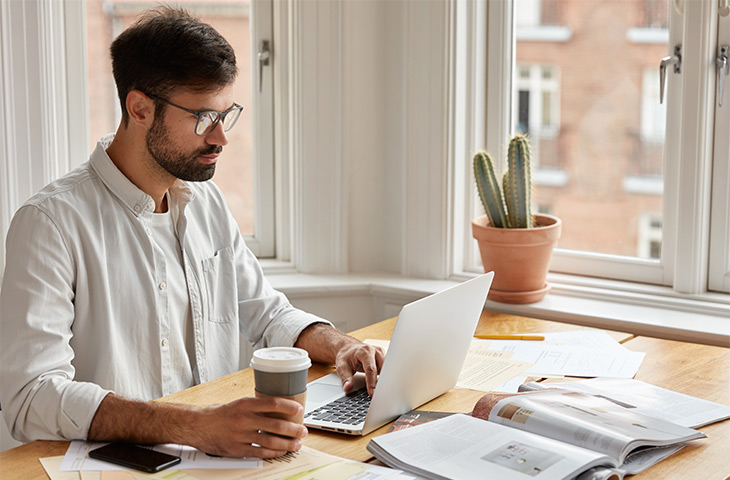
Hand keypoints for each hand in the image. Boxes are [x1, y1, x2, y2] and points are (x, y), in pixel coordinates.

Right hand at [189, 396, 307, 457]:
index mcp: (245, 404)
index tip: (299, 409)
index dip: (289, 407)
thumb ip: (255, 407)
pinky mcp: (237, 450)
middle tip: (303, 430)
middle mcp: (244, 419)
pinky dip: (274, 453)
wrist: (197, 425)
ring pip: (271, 441)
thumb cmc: (218, 414)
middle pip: (276, 425)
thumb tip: (277, 409)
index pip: (273, 403)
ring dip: (287, 443)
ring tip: (297, 443)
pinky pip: (260, 453)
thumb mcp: (237, 403)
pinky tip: (281, 452)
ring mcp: (241, 436)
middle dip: (293, 429)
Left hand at [334, 341, 384, 395]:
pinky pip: (388, 369)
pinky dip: (385, 378)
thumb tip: (347, 388)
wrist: (349, 349)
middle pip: (383, 369)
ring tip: (381, 392)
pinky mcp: (384, 358)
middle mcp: (376, 351)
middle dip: (382, 382)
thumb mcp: (342, 367)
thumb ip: (345, 378)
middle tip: (379, 395)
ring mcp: (382, 354)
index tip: (372, 394)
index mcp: (365, 351)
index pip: (371, 369)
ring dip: (385, 380)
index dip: (372, 383)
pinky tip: (382, 386)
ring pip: (388, 370)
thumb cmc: (346, 357)